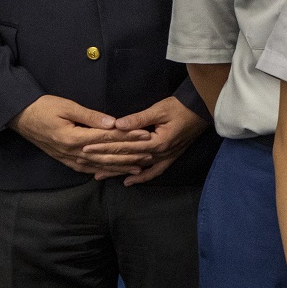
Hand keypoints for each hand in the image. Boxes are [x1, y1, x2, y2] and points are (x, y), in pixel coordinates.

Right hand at [11, 95, 141, 177]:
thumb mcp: (67, 107)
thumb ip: (91, 116)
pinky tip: (115, 172)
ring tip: (140, 166)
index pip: (108, 138)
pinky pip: (88, 168)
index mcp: (74, 138)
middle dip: (130, 155)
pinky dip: (104, 171)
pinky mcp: (66, 160)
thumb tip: (113, 123)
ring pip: (99, 165)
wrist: (20, 117)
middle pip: (107, 155)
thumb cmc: (43, 108)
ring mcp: (69, 158)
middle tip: (150, 154)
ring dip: (120, 166)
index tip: (146, 134)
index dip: (128, 137)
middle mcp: (72, 152)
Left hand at [81, 95, 208, 184]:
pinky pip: (155, 170)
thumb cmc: (181, 107)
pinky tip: (129, 180)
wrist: (202, 110)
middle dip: (105, 160)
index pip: (125, 147)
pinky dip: (142, 176)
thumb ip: (138, 118)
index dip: (105, 147)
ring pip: (138, 168)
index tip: (86, 148)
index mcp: (157, 142)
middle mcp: (160, 154)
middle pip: (128, 159)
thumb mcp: (159, 109)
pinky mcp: (170, 156)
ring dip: (119, 171)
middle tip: (85, 162)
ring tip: (100, 175)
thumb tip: (117, 124)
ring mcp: (166, 157)